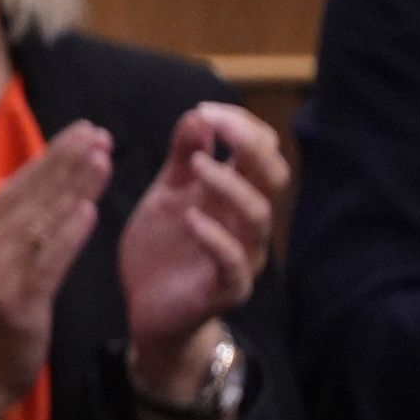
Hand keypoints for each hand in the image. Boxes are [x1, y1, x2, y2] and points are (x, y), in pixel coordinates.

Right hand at [0, 120, 110, 411]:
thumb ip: (19, 225)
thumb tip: (51, 183)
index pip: (18, 183)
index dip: (53, 155)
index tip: (85, 130)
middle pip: (30, 195)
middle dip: (67, 162)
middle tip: (101, 134)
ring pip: (40, 221)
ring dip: (72, 188)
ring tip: (103, 160)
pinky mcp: (14, 301)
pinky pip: (45, 262)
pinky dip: (67, 236)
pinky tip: (88, 213)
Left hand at [116, 100, 280, 392]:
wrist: (147, 309)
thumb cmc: (163, 248)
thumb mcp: (166, 195)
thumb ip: (184, 158)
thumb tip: (199, 114)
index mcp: (235, 194)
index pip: (260, 150)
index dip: (241, 126)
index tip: (205, 110)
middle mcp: (247, 221)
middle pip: (272, 176)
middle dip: (250, 146)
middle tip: (216, 125)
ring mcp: (243, 255)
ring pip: (259, 216)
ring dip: (231, 187)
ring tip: (197, 168)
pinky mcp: (228, 288)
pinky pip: (232, 262)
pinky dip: (215, 238)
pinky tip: (192, 220)